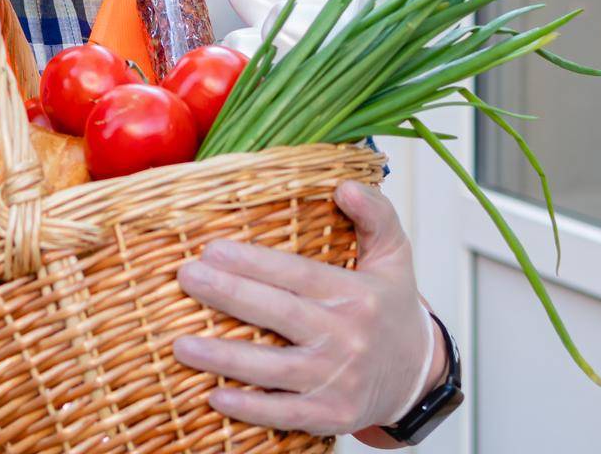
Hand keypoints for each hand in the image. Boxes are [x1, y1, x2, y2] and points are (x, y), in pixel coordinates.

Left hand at [172, 179, 440, 438]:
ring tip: (181, 344)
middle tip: (186, 277)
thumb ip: (375, 213)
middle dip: (229, 295)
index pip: (298, 275)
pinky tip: (213, 395)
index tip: (211, 249)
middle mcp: (347, 338)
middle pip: (279, 315)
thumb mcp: (394, 255)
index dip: (254, 262)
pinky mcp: (331, 416)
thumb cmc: (391, 308)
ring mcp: (338, 381)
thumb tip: (345, 185)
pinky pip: (284, 414)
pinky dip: (250, 408)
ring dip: (225, 358)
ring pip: (274, 370)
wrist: (418, 377)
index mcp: (356, 296)